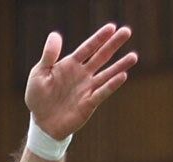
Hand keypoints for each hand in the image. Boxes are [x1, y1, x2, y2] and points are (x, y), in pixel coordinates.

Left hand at [26, 24, 137, 139]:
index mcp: (70, 65)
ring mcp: (87, 88)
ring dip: (120, 66)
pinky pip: (102, 93)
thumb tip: (55, 35)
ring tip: (133, 56)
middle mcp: (82, 75)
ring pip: (106, 74)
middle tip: (127, 31)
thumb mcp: (39, 74)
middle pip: (101, 57)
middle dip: (113, 44)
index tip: (111, 27)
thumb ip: (49, 56)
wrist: (41, 123)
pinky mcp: (89, 104)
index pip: (87, 48)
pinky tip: (122, 76)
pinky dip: (111, 85)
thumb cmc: (38, 97)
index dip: (98, 38)